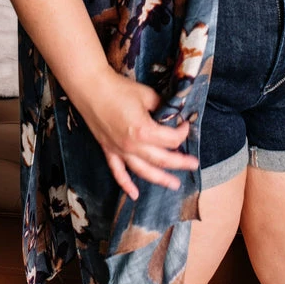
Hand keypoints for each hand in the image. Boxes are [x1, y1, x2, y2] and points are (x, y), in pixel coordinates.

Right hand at [75, 66, 197, 199]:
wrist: (91, 89)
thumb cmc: (119, 89)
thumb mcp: (147, 95)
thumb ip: (162, 107)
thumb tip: (172, 113)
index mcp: (144, 130)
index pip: (171, 139)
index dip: (182, 132)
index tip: (185, 124)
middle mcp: (133, 145)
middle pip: (162, 159)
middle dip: (180, 162)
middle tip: (193, 164)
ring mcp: (120, 150)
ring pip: (144, 171)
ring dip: (160, 179)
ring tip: (174, 185)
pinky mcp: (108, 150)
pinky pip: (118, 172)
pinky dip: (126, 185)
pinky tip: (134, 194)